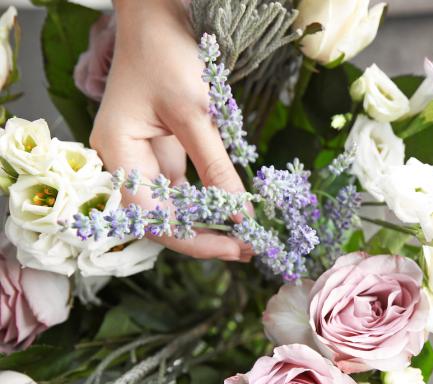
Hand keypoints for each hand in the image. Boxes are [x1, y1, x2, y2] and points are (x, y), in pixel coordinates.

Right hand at [91, 0, 248, 260]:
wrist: (160, 16)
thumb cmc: (168, 55)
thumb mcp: (195, 114)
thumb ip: (216, 167)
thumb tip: (242, 214)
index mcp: (119, 154)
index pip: (153, 218)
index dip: (195, 240)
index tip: (237, 247)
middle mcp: (127, 161)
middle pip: (163, 218)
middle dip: (206, 236)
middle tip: (250, 247)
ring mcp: (145, 156)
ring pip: (177, 205)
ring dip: (212, 221)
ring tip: (250, 234)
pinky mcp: (165, 148)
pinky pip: (187, 186)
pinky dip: (212, 198)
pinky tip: (238, 208)